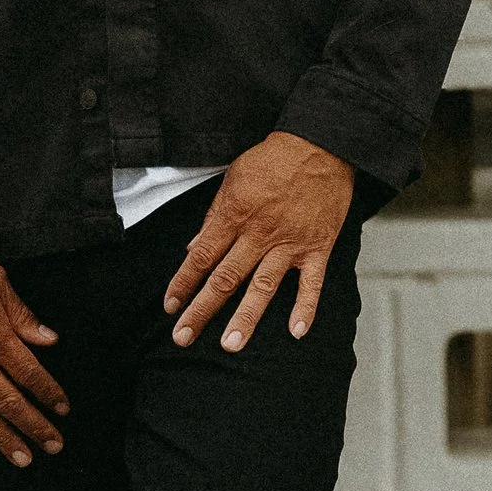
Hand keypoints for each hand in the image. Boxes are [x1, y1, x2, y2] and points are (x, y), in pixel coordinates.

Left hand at [163, 134, 355, 351]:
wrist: (320, 145)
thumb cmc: (273, 159)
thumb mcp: (233, 179)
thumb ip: (213, 216)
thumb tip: (192, 247)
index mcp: (234, 215)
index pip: (201, 256)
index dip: (183, 282)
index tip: (170, 305)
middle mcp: (259, 233)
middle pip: (224, 278)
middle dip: (201, 310)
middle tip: (183, 337)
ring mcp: (289, 243)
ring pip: (263, 286)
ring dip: (245, 317)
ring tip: (229, 345)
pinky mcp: (317, 247)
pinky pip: (311, 283)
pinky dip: (305, 307)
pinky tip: (296, 332)